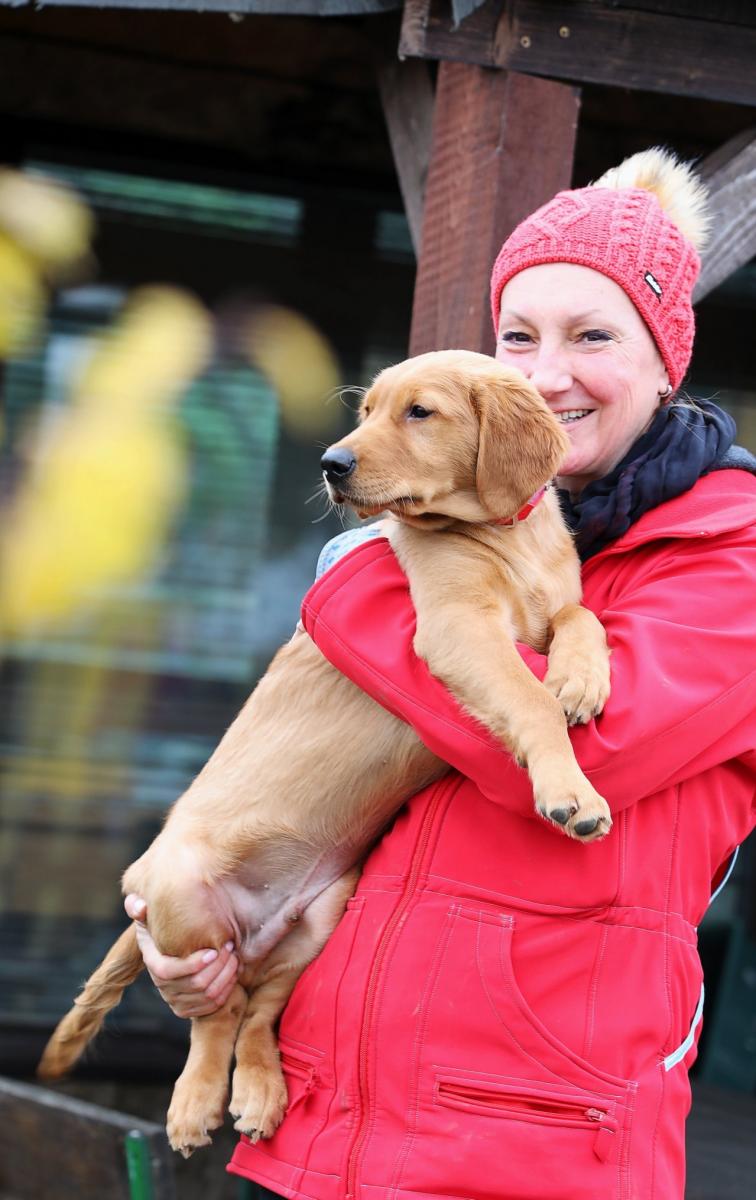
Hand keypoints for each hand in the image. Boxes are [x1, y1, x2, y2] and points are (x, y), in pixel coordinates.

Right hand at [124, 894, 239, 1017]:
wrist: (174, 944)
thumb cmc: (163, 923)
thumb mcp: (148, 912)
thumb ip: (138, 907)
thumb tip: (140, 906)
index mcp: (152, 962)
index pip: (168, 971)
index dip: (191, 964)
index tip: (213, 950)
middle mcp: (162, 986)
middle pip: (195, 984)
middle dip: (218, 966)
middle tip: (230, 946)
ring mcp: (175, 1000)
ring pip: (207, 995)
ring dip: (226, 976)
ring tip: (235, 956)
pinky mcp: (189, 1008)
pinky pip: (212, 1005)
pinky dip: (227, 989)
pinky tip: (234, 971)